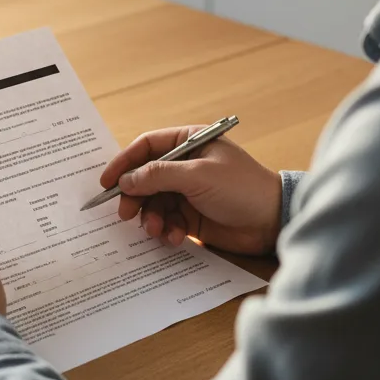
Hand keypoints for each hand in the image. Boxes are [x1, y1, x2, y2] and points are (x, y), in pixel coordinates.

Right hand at [100, 127, 282, 256]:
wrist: (273, 221)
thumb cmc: (242, 187)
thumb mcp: (197, 176)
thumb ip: (158, 175)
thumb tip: (126, 180)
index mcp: (190, 142)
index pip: (147, 146)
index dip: (124, 162)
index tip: (106, 181)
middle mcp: (186, 165)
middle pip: (146, 177)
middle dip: (135, 196)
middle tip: (126, 213)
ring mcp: (189, 191)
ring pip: (154, 203)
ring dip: (151, 217)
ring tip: (156, 230)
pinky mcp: (193, 216)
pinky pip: (167, 221)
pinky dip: (166, 230)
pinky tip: (175, 237)